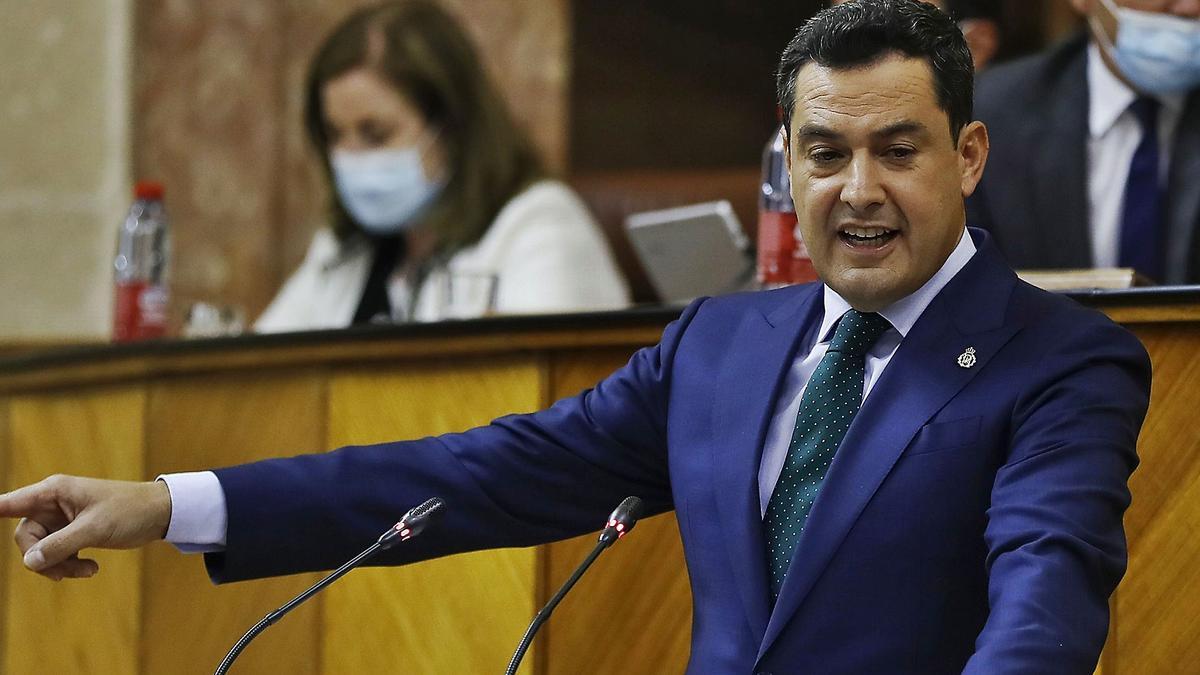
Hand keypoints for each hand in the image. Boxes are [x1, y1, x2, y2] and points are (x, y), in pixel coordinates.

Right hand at [0, 475, 171, 580]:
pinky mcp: (71, 532)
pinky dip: (68, 565)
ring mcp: (61, 518)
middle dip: (43, 558)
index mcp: (53, 491)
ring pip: (40, 550)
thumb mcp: (95, 529)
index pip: (8, 503)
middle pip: (24, 537)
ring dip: (59, 566)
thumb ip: (60, 546)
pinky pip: (55, 554)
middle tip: (69, 572)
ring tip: (87, 572)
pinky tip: (91, 569)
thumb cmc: (130, 511)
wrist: (161, 514)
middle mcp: (52, 503)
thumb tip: (29, 562)